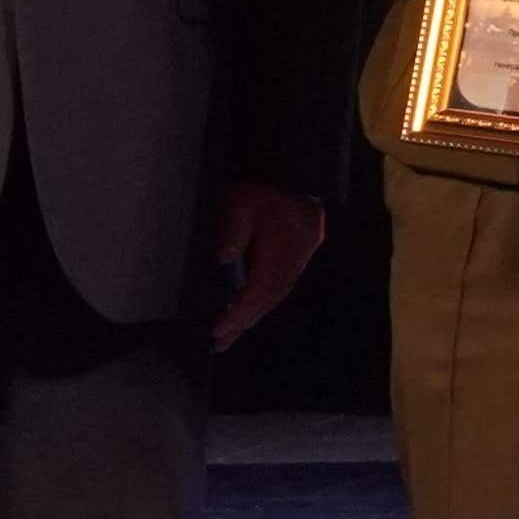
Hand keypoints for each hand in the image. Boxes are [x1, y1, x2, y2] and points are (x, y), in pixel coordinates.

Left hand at [207, 180, 325, 346]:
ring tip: (232, 333)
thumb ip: (233, 229)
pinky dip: (265, 301)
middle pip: (267, 300)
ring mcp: (299, 260)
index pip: (257, 290)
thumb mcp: (242, 203)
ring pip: (276, 295)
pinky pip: (281, 286)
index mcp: (279, 251)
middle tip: (220, 343)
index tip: (218, 330)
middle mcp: (292, 261)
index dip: (238, 313)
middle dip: (243, 322)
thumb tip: (223, 258)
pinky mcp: (301, 256)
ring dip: (254, 315)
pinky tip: (253, 308)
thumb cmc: (265, 188)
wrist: (298, 174)